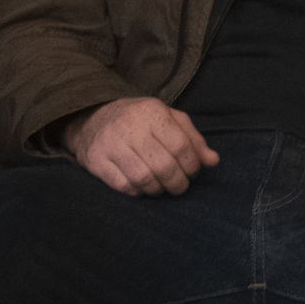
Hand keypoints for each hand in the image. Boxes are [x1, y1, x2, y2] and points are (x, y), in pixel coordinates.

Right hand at [66, 97, 220, 194]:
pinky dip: (137, 191)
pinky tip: (141, 186)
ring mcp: (110, 144)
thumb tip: (212, 160)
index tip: (192, 171)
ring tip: (161, 186)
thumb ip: (192, 138)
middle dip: (178, 183)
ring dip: (158, 189)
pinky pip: (124, 186)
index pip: (181, 146)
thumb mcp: (168, 119)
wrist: (92, 117)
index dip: (192, 165)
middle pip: (164, 166)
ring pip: (144, 179)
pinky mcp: (96, 160)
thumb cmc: (138, 120)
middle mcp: (129, 126)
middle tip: (179, 186)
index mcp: (151, 112)